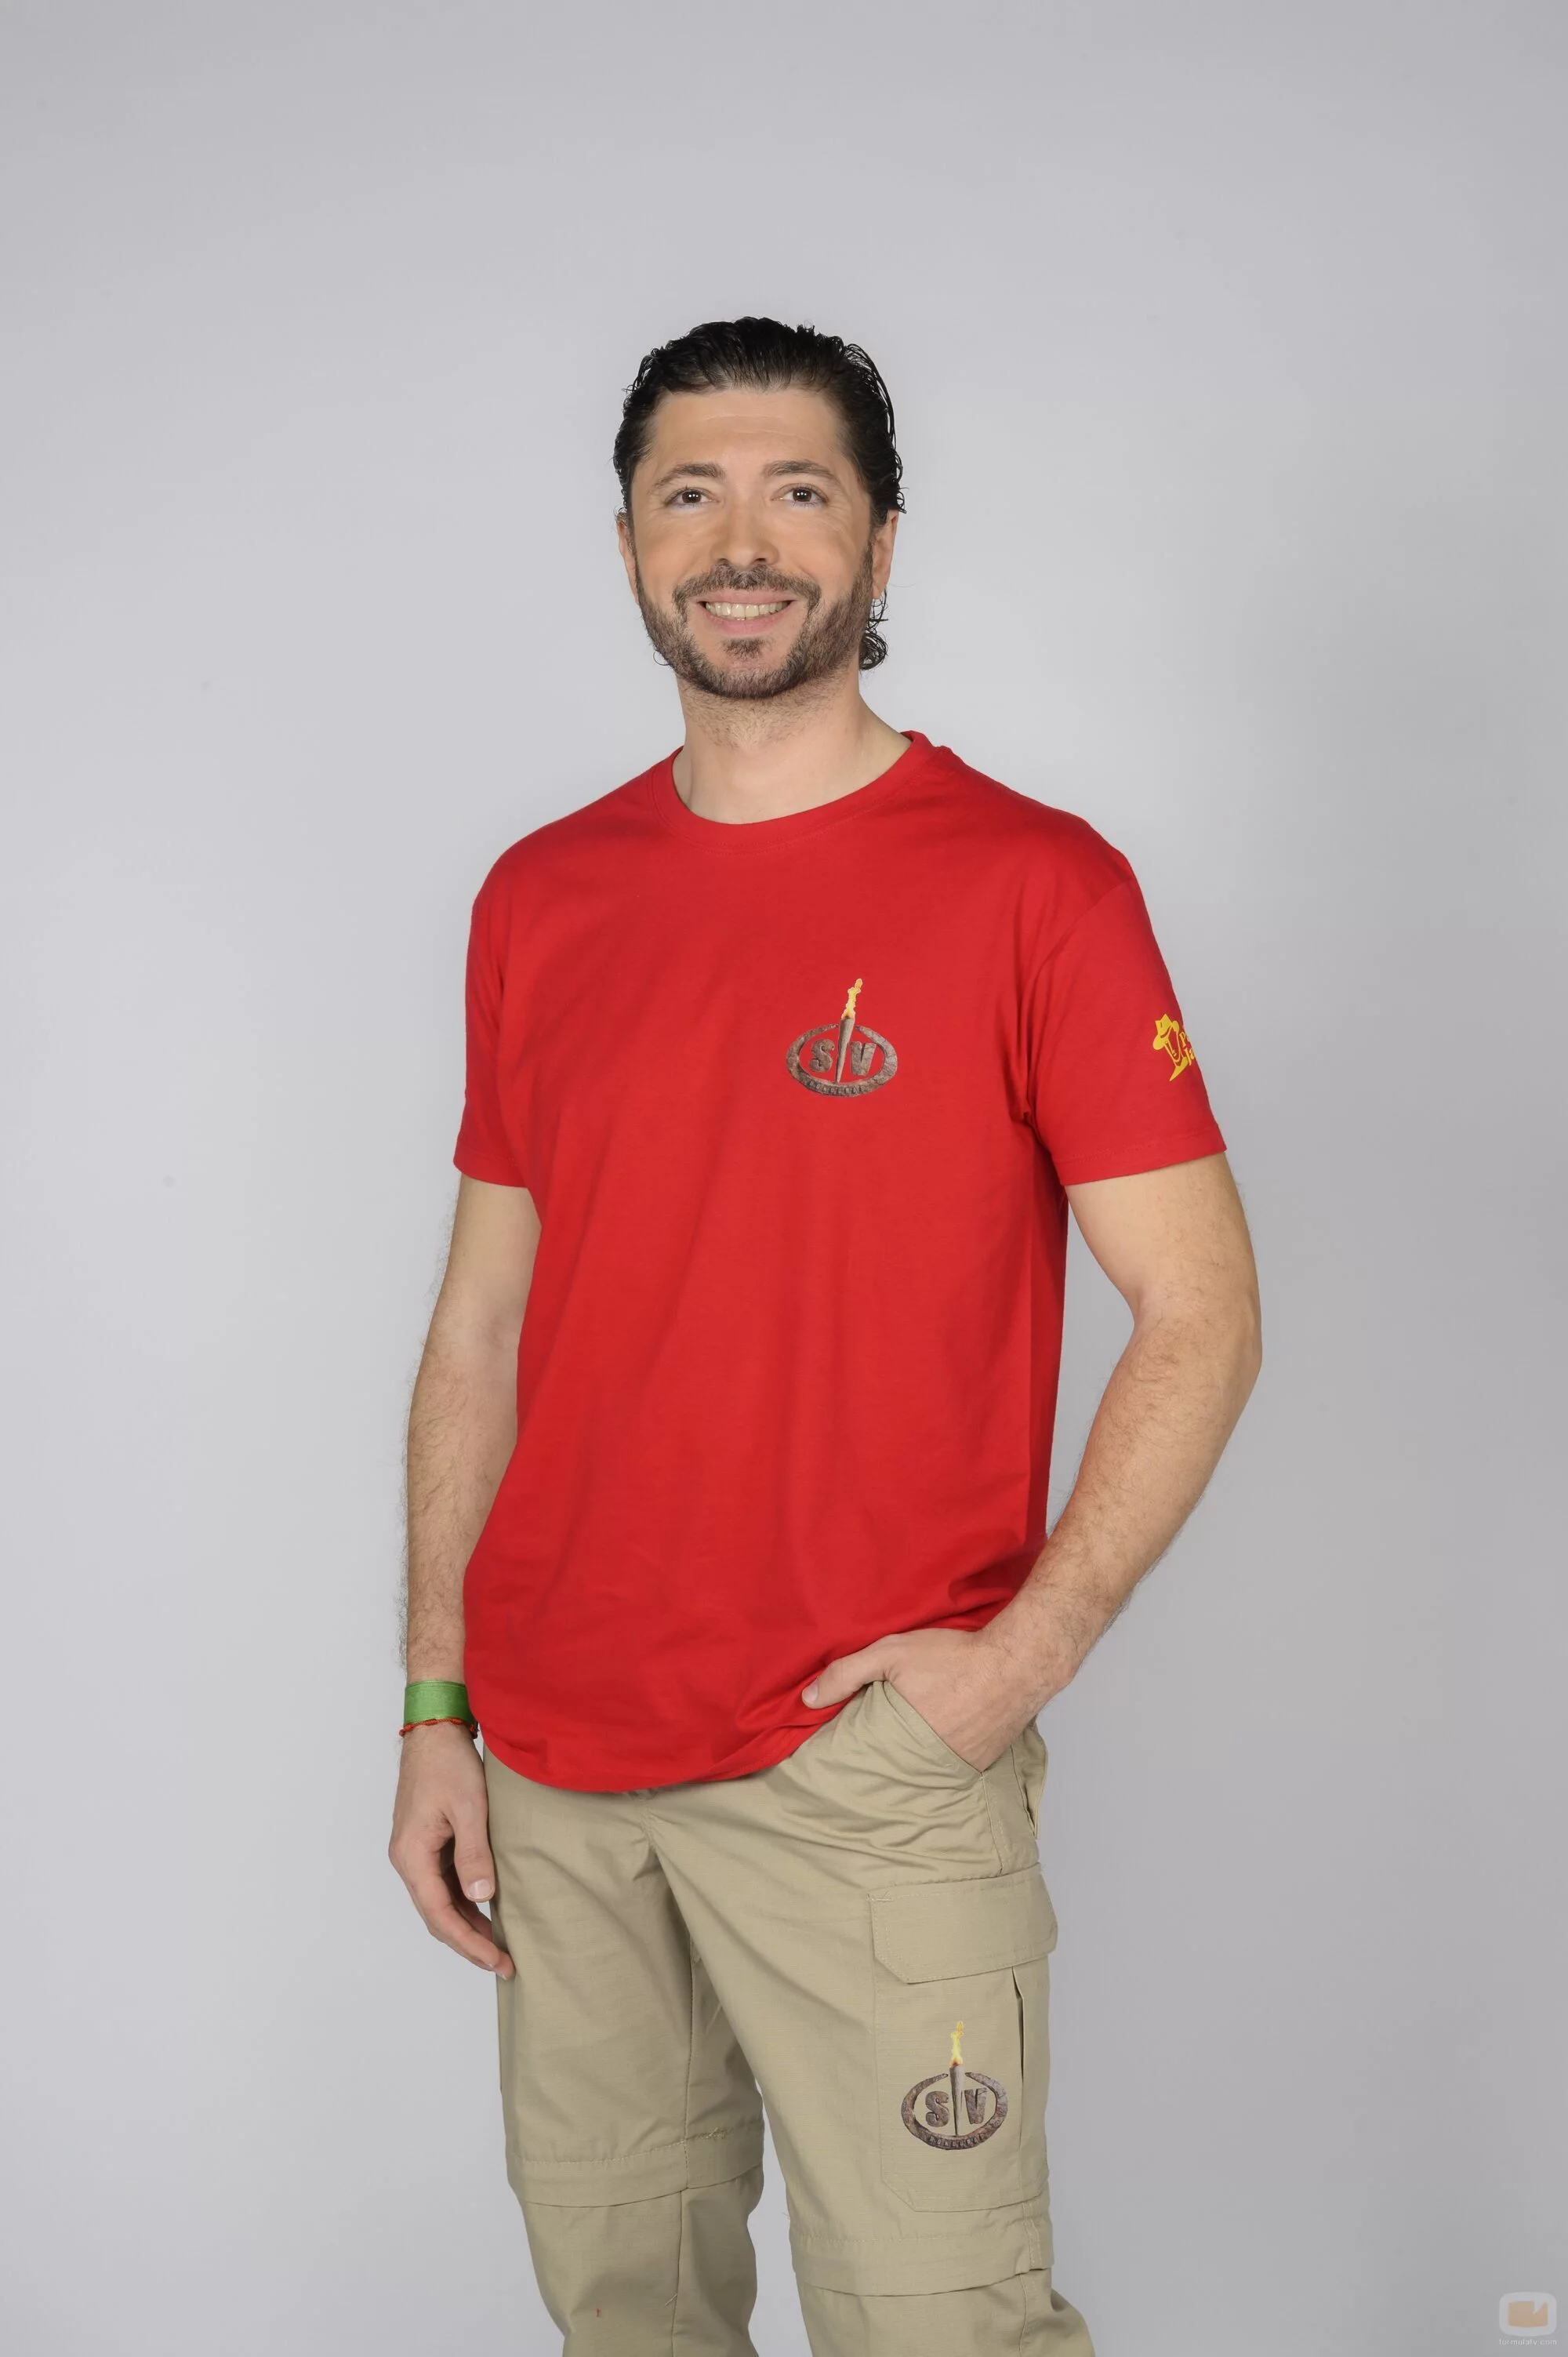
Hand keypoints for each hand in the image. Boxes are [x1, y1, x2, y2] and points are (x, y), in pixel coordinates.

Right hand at [389, 1723, 514, 1977]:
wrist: (434, 1730)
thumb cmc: (448, 1763)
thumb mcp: (469, 1807)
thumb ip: (474, 1853)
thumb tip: (482, 1896)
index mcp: (412, 1855)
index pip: (440, 1914)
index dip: (469, 1943)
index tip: (497, 1960)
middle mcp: (408, 1859)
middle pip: (437, 1915)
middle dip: (469, 1942)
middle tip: (504, 1963)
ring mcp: (416, 1852)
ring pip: (440, 1902)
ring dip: (468, 1924)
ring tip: (500, 1945)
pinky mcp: (428, 1842)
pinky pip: (444, 1883)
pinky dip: (465, 1901)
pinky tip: (488, 1908)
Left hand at [802, 1625, 1048, 1772]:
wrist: (1018, 1662)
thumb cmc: (954, 1656)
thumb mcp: (891, 1653)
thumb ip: (847, 1673)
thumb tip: (807, 1699)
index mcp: (903, 1742)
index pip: (868, 1760)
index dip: (856, 1756)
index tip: (843, 1754)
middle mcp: (931, 1763)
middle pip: (896, 1767)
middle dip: (885, 1758)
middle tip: (878, 1743)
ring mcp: (960, 1767)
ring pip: (925, 1768)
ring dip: (916, 1756)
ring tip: (912, 1738)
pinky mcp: (982, 1764)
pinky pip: (953, 1764)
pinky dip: (945, 1752)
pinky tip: (944, 1734)